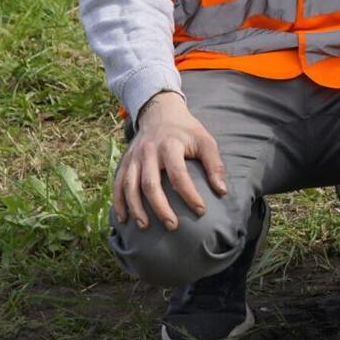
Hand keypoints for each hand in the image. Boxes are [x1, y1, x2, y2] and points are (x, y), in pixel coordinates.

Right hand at [112, 91, 225, 231]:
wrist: (160, 112)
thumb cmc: (186, 131)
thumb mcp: (205, 140)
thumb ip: (214, 164)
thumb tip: (222, 191)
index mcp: (170, 145)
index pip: (179, 174)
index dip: (189, 194)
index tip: (201, 210)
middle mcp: (148, 152)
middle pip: (150, 184)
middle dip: (160, 207)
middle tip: (172, 225)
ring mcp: (134, 157)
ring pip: (129, 186)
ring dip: (135, 208)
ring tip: (145, 227)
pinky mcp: (125, 162)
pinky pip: (117, 184)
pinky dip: (118, 202)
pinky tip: (124, 219)